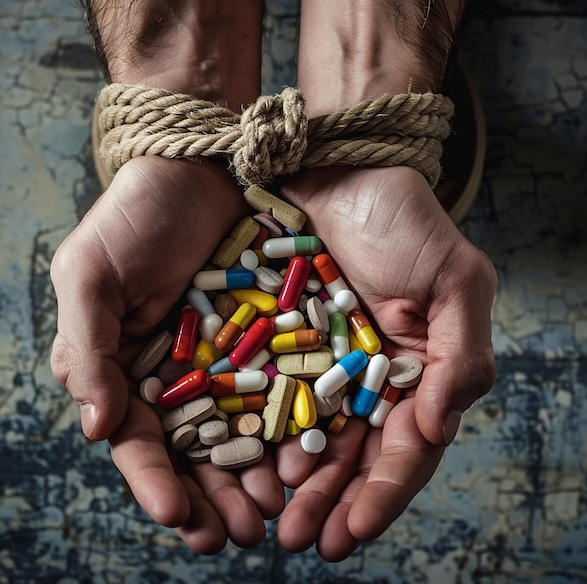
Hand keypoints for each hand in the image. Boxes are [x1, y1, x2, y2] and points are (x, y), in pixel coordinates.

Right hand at [50, 156, 285, 552]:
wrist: (197, 168)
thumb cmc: (134, 218)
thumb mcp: (90, 274)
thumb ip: (88, 347)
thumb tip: (96, 428)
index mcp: (128, 367)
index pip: (138, 439)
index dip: (154, 482)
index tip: (180, 518)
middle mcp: (179, 373)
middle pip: (194, 449)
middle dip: (213, 497)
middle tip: (240, 535)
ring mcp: (227, 358)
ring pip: (241, 430)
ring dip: (254, 475)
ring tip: (275, 512)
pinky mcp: (270, 337)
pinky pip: (281, 386)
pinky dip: (290, 425)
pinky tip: (307, 456)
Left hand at [275, 165, 496, 560]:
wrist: (340, 168)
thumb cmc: (404, 220)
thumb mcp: (456, 281)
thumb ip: (461, 356)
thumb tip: (438, 429)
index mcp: (416, 369)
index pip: (404, 446)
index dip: (381, 493)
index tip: (352, 532)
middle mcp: (368, 374)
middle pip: (352, 453)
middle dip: (331, 501)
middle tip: (301, 541)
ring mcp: (322, 360)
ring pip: (309, 434)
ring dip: (295, 481)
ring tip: (273, 519)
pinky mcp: (281, 340)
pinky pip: (270, 393)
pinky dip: (262, 430)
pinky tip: (250, 460)